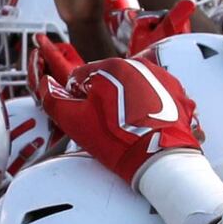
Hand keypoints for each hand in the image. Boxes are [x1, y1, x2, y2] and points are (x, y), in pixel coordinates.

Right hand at [41, 52, 200, 182]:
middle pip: (108, 81)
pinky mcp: (177, 92)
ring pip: (131, 87)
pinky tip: (145, 126)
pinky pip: (155, 95)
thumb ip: (53, 99)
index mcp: (111, 67)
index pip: (81, 77)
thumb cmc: (118, 141)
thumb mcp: (75, 122)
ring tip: (127, 129)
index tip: (85, 118)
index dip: (77, 99)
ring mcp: (161, 77)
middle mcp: (138, 65)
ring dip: (125, 102)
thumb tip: (45, 83)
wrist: (161, 158)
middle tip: (106, 127)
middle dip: (103, 100)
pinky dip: (148, 107)